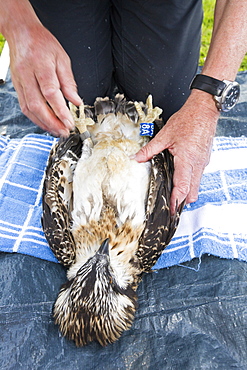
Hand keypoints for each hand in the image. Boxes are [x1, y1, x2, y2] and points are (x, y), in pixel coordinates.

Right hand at [8, 24, 81, 136]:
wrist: (21, 32)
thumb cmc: (42, 42)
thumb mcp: (62, 58)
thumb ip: (69, 81)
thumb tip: (76, 101)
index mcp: (41, 65)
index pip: (51, 93)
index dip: (60, 111)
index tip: (70, 122)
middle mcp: (27, 75)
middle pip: (38, 105)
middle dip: (52, 122)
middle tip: (64, 131)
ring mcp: (20, 82)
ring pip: (29, 109)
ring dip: (44, 123)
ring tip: (57, 131)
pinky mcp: (17, 87)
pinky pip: (25, 107)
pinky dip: (36, 118)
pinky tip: (46, 124)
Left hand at [134, 91, 219, 213]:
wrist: (204, 110)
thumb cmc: (188, 120)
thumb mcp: (164, 135)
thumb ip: (149, 150)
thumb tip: (136, 158)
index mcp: (187, 160)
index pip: (183, 187)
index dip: (177, 201)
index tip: (171, 211)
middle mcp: (197, 165)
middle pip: (192, 192)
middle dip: (182, 201)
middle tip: (171, 207)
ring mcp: (202, 163)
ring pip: (196, 186)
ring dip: (186, 191)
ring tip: (173, 194)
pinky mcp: (204, 160)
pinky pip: (198, 176)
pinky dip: (190, 181)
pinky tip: (180, 177)